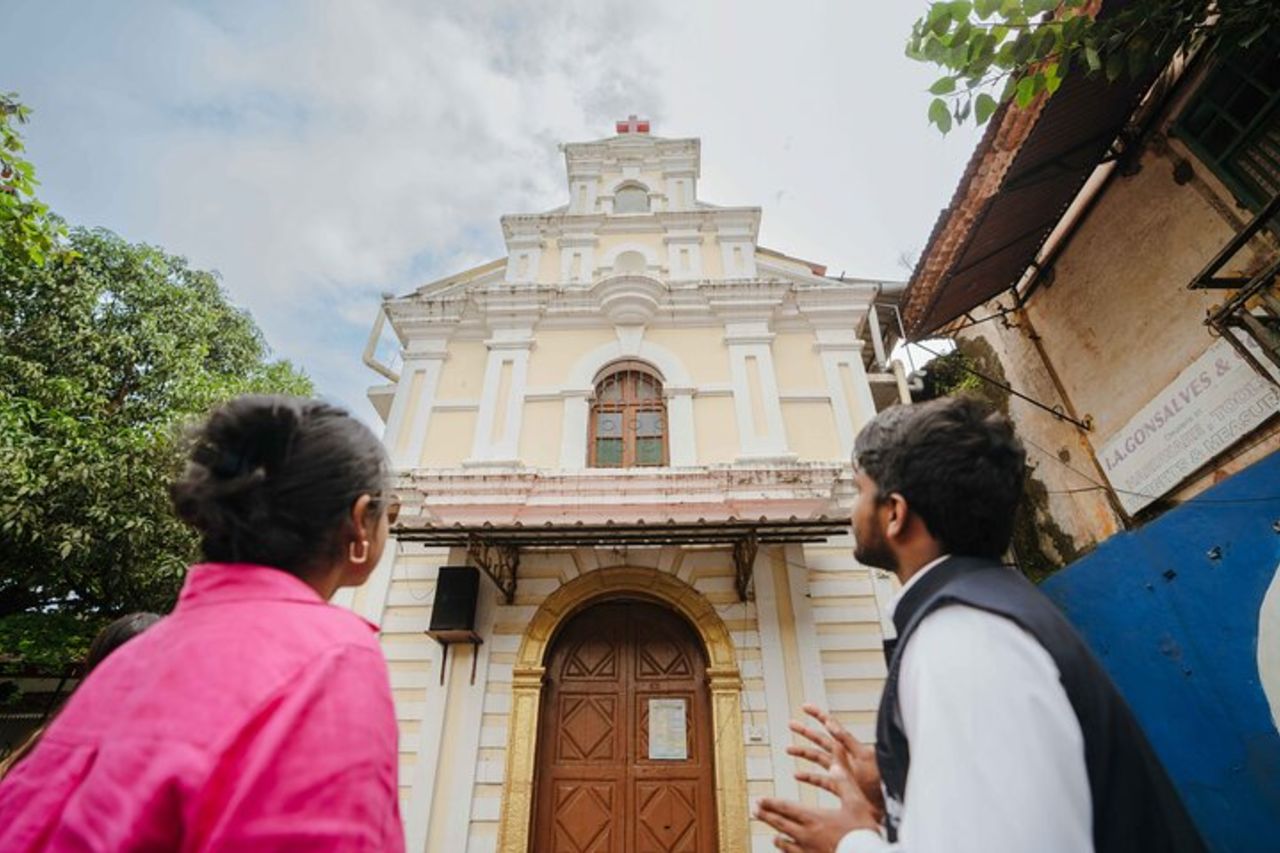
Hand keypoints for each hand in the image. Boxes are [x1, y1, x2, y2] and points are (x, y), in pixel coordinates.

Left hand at [754, 792, 876, 852]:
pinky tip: (785, 848)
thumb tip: (835, 765)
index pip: (786, 808)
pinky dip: (786, 850)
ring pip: (785, 842)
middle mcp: (806, 835)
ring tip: (771, 832)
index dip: (771, 803)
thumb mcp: (856, 802)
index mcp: (814, 818)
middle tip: (756, 811)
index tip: (760, 800)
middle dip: (767, 816)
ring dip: (775, 834)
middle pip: (780, 824)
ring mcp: (808, 851)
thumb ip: (844, 782)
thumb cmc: (861, 832)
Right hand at [787, 704, 883, 821]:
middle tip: (791, 724)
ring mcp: (842, 771)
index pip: (831, 725)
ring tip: (789, 749)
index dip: (818, 715)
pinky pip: (821, 780)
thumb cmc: (881, 780)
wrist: (888, 804)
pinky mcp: (841, 785)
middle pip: (821, 740)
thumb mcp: (864, 756)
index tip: (805, 707)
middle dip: (805, 731)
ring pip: (818, 759)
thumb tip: (831, 724)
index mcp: (850, 747)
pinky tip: (798, 775)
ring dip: (803, 753)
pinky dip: (808, 777)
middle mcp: (844, 757)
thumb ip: (847, 740)